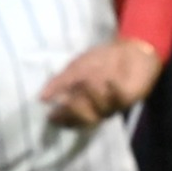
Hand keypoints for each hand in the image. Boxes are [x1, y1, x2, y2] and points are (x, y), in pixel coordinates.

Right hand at [39, 38, 162, 127]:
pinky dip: (112, 91)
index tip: (51, 114)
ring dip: (92, 96)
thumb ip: (60, 81)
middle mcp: (98, 108)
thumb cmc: (102, 60)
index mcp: (85, 103)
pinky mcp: (128, 98)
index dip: (62, 119)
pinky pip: (118, 100)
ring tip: (89, 80)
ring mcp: (113, 104)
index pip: (71, 119)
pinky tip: (110, 81)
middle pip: (85, 121)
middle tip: (68, 100)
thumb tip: (41, 97)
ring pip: (100, 112)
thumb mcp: (76, 67)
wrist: (130, 50)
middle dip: (75, 112)